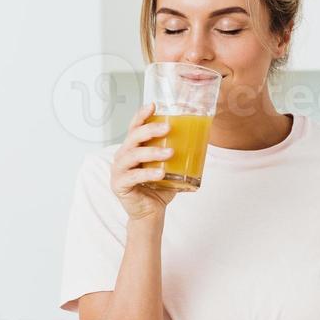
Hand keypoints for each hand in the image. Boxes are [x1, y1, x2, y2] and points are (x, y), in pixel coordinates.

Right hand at [111, 102, 179, 220]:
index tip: (153, 105)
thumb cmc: (159, 189)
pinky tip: (161, 173)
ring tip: (170, 152)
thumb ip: (177, 156)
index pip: (134, 127)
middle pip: (133, 137)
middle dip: (150, 130)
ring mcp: (119, 170)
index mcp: (132, 149)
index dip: (142, 115)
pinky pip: (133, 176)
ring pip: (133, 155)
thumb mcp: (169, 168)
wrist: (151, 214)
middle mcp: (122, 156)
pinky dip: (147, 173)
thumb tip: (201, 141)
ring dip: (152, 152)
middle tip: (168, 128)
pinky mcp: (119, 185)